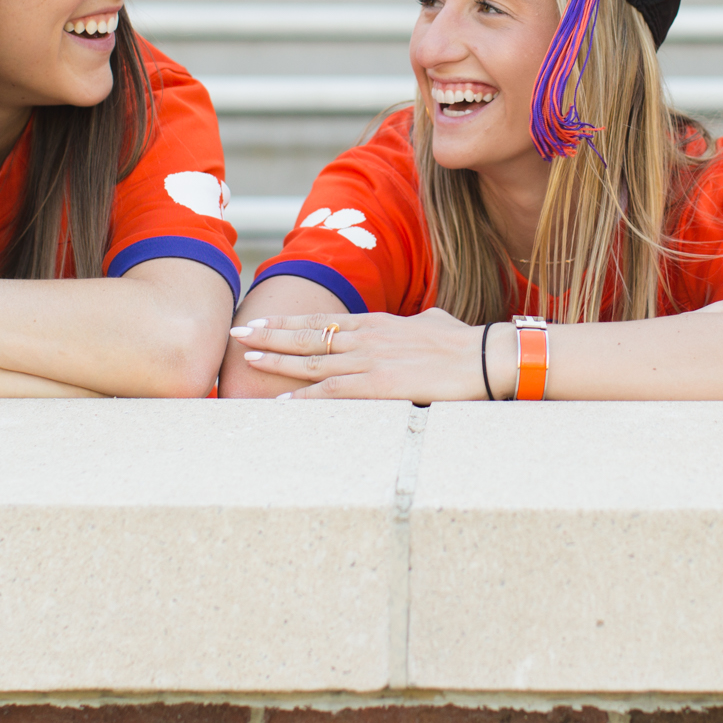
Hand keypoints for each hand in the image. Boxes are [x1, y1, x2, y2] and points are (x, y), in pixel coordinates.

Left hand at [229, 309, 483, 401]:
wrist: (484, 356)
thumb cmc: (464, 343)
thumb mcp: (432, 323)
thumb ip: (413, 325)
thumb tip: (415, 325)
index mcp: (376, 323)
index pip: (322, 320)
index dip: (289, 322)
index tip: (263, 322)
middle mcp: (366, 337)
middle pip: (307, 335)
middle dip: (270, 334)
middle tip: (239, 332)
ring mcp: (370, 360)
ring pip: (312, 360)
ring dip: (277, 361)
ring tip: (248, 359)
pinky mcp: (379, 384)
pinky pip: (332, 391)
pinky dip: (304, 397)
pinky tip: (282, 401)